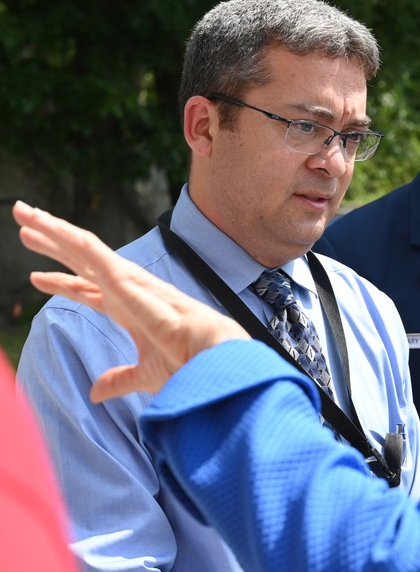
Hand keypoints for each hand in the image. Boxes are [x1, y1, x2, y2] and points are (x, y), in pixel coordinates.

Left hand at [13, 201, 249, 401]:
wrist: (208, 359)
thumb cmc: (187, 363)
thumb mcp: (144, 374)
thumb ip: (119, 379)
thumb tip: (96, 393)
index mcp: (128, 309)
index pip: (89, 291)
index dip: (63, 283)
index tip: (36, 278)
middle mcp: (125, 289)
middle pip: (81, 261)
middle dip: (53, 245)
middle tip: (25, 229)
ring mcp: (125, 281)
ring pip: (83, 247)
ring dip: (52, 230)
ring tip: (23, 214)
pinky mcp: (126, 278)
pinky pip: (92, 251)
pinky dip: (69, 237)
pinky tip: (48, 226)